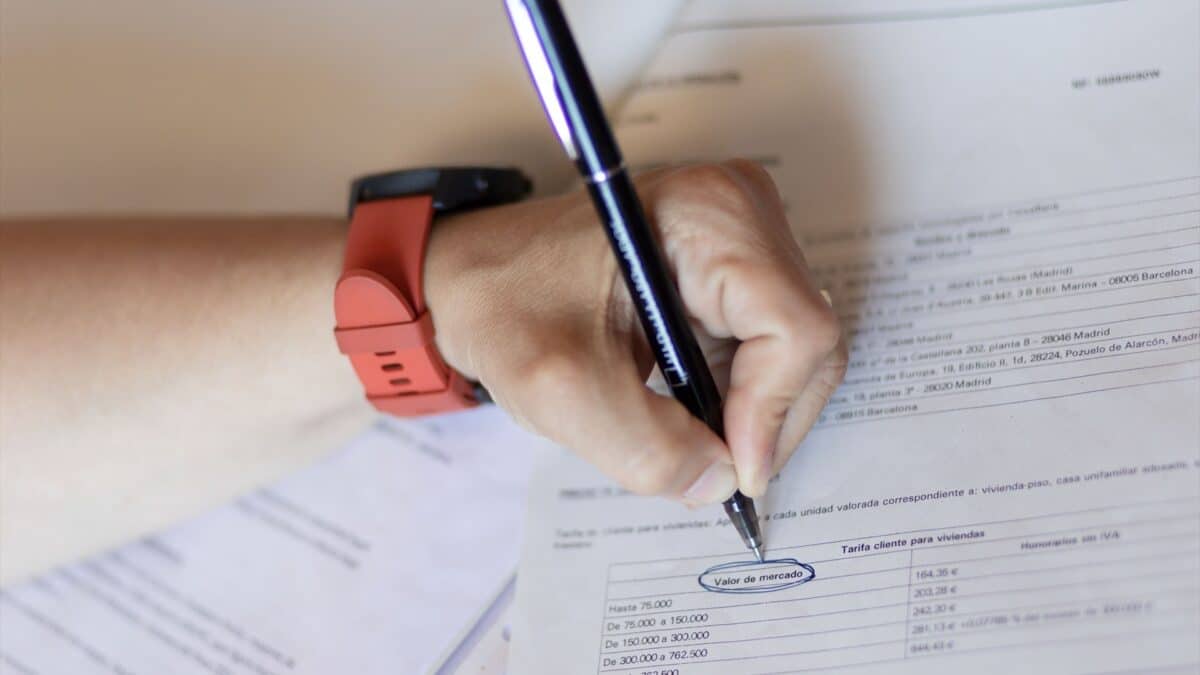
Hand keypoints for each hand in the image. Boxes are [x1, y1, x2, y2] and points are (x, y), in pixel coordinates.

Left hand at [425, 160, 846, 504]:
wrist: (476, 278)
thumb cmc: (506, 307)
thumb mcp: (560, 389)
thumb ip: (647, 448)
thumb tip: (723, 479)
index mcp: (708, 214)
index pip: (793, 330)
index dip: (772, 412)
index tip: (730, 470)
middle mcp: (741, 210)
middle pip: (806, 342)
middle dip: (765, 420)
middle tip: (712, 471)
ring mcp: (744, 235)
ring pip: (794, 352)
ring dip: (751, 412)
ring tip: (689, 441)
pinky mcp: (735, 265)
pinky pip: (770, 346)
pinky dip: (740, 395)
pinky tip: (690, 412)